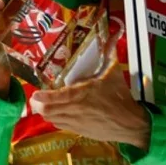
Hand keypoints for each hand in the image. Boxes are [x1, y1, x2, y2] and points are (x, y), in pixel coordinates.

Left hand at [30, 58, 151, 150]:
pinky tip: (55, 112)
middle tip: (36, 97)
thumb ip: (109, 52)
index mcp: (83, 93)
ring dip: (45, 111)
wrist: (131, 123)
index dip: (43, 97)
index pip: (58, 97)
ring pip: (51, 119)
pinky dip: (54, 118)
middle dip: (38, 104)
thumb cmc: (120, 96)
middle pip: (47, 110)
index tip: (35, 93)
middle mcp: (76, 108)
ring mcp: (76, 121)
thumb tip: (114, 33)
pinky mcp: (79, 130)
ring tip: (42, 103)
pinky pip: (59, 125)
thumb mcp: (113, 72)